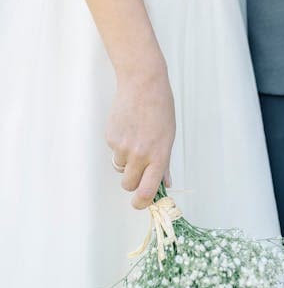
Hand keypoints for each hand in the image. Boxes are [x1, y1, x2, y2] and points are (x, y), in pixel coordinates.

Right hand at [106, 56, 175, 209]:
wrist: (142, 84)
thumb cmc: (160, 108)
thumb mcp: (169, 136)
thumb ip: (165, 162)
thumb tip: (165, 183)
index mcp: (158, 155)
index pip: (146, 191)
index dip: (141, 202)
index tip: (140, 203)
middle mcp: (140, 154)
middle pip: (128, 185)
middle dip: (133, 181)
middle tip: (139, 167)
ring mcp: (123, 147)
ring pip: (120, 167)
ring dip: (126, 160)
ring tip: (135, 137)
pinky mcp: (110, 138)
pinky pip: (114, 151)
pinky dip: (119, 145)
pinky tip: (128, 127)